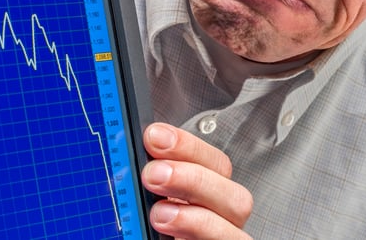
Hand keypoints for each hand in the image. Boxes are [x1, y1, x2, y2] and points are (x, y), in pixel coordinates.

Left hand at [142, 123, 253, 239]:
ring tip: (160, 214)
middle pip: (234, 196)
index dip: (188, 146)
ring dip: (197, 218)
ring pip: (236, 232)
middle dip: (194, 179)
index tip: (154, 136)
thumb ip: (145, 183)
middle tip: (153, 175)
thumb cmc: (146, 230)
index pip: (215, 164)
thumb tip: (128, 151)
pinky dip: (202, 238)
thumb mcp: (143, 202)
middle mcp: (222, 224)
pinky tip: (174, 237)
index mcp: (205, 199)